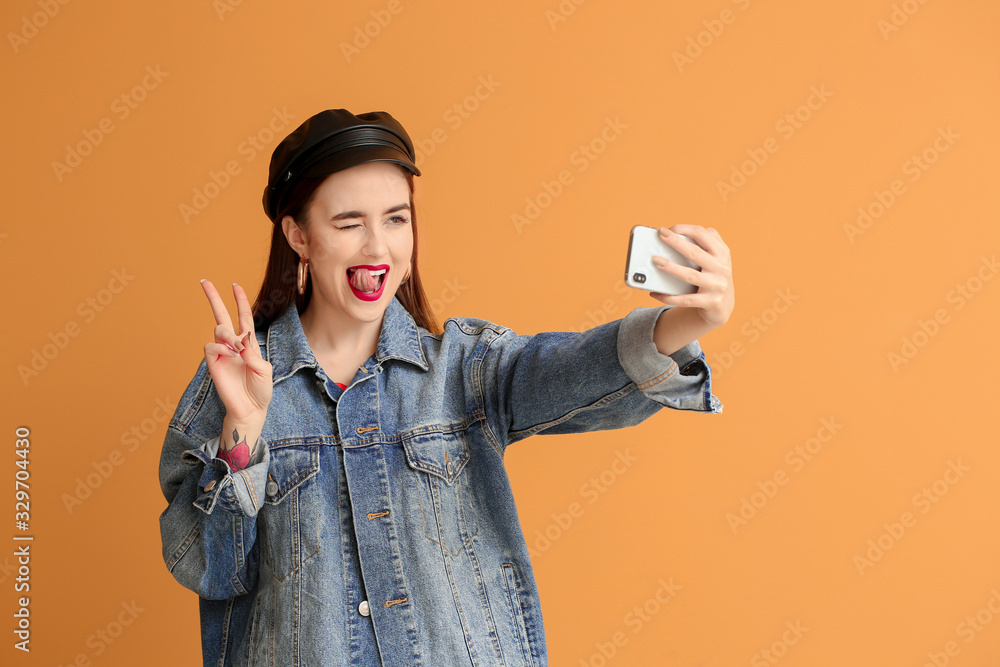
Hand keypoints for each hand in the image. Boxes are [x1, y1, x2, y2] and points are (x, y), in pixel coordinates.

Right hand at [200, 280, 272, 422]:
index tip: (235, 285)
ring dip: (228, 334)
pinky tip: (229, 354)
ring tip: (236, 348)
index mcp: (248, 343)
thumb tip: (241, 339)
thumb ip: (254, 353)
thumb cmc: (260, 389)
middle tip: (204, 281)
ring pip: (218, 329)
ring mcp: (221, 353)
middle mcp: (233, 345)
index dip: (240, 301)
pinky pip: (211, 346)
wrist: (250, 408)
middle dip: (214, 298)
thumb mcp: (265, 370)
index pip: (243, 317)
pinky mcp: (212, 363)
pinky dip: (220, 347)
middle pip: (222, 316)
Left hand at [648, 225, 733, 330]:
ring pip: (690, 275)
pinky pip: (686, 300)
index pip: (704, 235)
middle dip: (676, 242)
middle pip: (695, 253)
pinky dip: (669, 297)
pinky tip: (655, 293)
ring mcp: (717, 286)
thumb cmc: (713, 275)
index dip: (686, 229)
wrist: (723, 305)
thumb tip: (673, 236)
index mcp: (722, 253)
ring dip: (671, 267)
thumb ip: (703, 244)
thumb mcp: (715, 257)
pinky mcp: (710, 302)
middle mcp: (721, 268)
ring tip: (656, 261)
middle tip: (660, 235)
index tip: (669, 229)